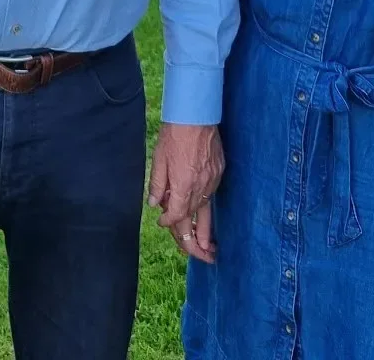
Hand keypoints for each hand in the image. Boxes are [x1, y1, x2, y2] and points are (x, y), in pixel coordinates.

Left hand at [147, 122, 223, 263]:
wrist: (196, 116)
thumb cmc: (174, 135)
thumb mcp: (159, 159)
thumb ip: (157, 185)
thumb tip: (155, 204)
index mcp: (183, 187)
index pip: (177, 216)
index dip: (169, 223)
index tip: (163, 224)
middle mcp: (200, 188)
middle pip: (195, 221)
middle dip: (194, 241)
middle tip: (199, 257)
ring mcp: (211, 181)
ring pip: (207, 212)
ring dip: (207, 232)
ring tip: (210, 250)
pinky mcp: (218, 173)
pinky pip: (211, 196)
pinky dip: (207, 208)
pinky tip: (206, 215)